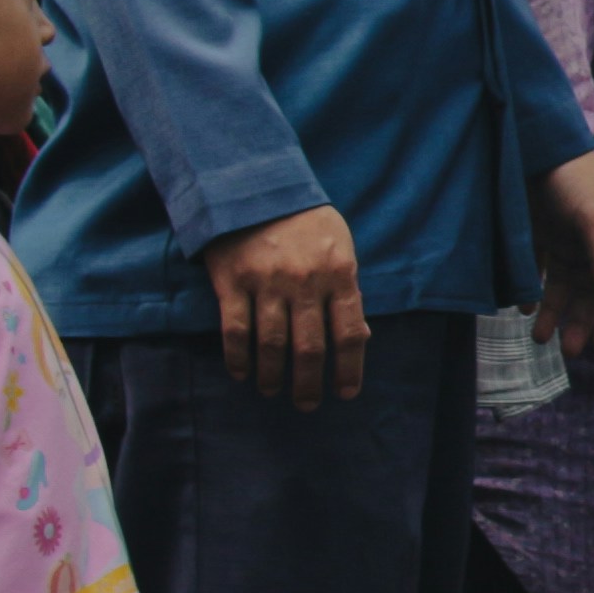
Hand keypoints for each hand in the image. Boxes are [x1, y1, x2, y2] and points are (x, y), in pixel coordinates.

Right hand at [207, 204, 366, 405]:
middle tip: (307, 403)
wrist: (256, 189)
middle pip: (309, 347)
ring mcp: (267, 283)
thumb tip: (361, 337)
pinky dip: (238, 357)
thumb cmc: (307, 223)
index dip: (349, 369)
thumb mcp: (341, 248)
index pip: (349, 333)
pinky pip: (236, 330)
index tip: (345, 393)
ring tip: (273, 391)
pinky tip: (242, 373)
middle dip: (310, 382)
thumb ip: (348, 293)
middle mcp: (305, 282)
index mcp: (340, 274)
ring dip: (272, 375)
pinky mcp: (232, 282)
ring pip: (271, 344)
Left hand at [532, 155, 593, 355]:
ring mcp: (564, 243)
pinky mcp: (539, 237)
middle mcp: (590, 248)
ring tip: (539, 339)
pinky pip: (536, 272)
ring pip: (560, 287)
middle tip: (569, 353)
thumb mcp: (591, 217)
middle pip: (587, 294)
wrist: (538, 147)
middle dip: (579, 323)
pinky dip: (530, 290)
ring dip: (553, 313)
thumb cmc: (574, 180)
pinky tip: (522, 309)